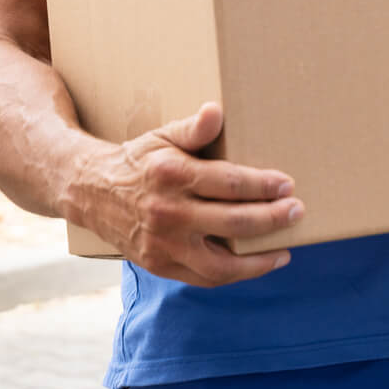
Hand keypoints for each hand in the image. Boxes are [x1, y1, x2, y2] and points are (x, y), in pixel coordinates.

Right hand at [73, 102, 302, 286]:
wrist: (91, 193)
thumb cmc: (139, 160)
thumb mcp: (163, 136)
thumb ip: (194, 128)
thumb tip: (215, 111)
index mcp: (172, 176)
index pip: (228, 183)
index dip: (262, 185)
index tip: (288, 184)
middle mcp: (168, 213)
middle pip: (232, 223)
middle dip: (272, 219)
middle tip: (297, 211)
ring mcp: (163, 244)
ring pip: (220, 263)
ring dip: (258, 260)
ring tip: (285, 250)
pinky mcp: (159, 265)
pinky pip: (204, 277)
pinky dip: (234, 274)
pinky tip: (257, 264)